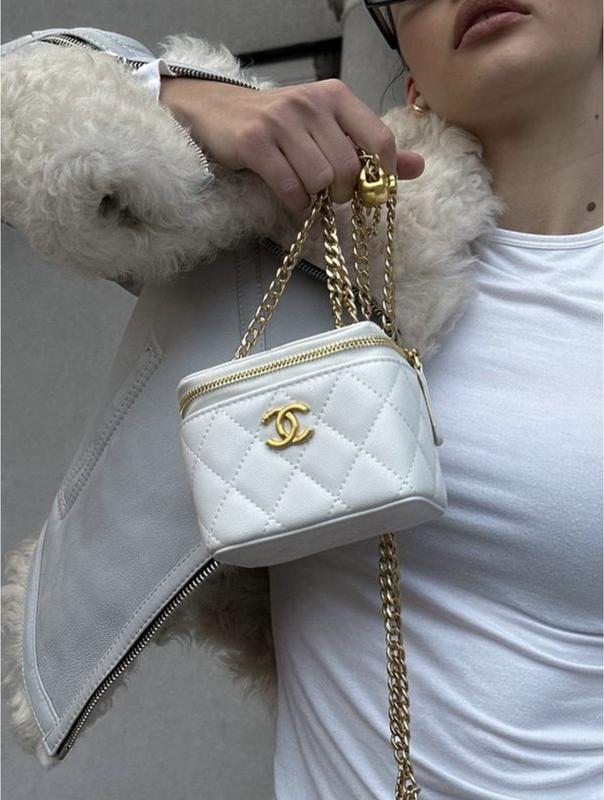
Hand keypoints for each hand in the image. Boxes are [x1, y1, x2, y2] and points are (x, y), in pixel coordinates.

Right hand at [159, 76, 424, 213]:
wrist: (219, 111)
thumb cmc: (281, 126)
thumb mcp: (328, 128)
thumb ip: (370, 148)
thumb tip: (417, 167)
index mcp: (337, 96)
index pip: (379, 140)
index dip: (380, 175)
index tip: (366, 189)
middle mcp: (312, 103)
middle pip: (348, 167)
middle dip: (342, 192)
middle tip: (329, 194)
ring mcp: (282, 121)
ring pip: (320, 180)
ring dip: (316, 199)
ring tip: (306, 192)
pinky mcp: (255, 142)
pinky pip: (291, 189)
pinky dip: (295, 203)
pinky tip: (290, 197)